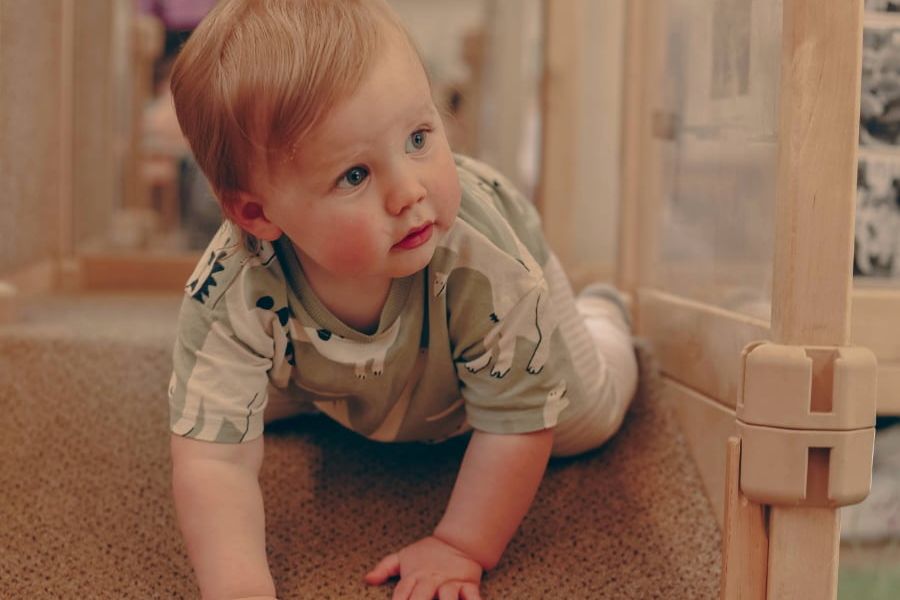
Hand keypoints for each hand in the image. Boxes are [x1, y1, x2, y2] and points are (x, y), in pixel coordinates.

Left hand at [364, 535, 483, 599]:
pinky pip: (472, 596)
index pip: (401, 593)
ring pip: (448, 597)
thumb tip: (367, 579)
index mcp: (414, 575)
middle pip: (421, 596)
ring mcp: (450, 583)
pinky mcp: (468, 584)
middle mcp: (431, 580)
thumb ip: (385, 568)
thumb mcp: (403, 557)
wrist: (459, 541)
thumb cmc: (428, 554)